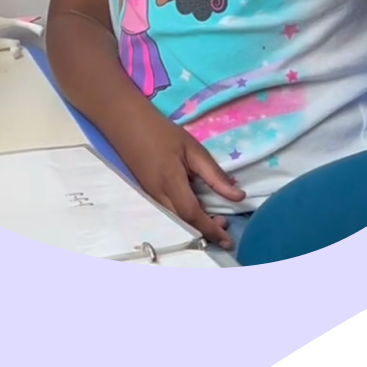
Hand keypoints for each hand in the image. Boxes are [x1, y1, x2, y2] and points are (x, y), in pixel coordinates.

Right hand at [119, 115, 245, 248]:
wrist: (128, 125)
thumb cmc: (163, 133)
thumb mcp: (193, 149)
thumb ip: (214, 175)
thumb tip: (238, 196)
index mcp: (171, 182)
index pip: (192, 215)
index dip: (211, 229)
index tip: (229, 240)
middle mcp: (158, 196)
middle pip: (183, 224)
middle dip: (205, 230)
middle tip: (224, 222)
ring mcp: (151, 198)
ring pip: (176, 221)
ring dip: (195, 225)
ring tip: (215, 216)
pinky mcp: (148, 195)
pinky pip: (169, 214)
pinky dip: (185, 217)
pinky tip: (196, 207)